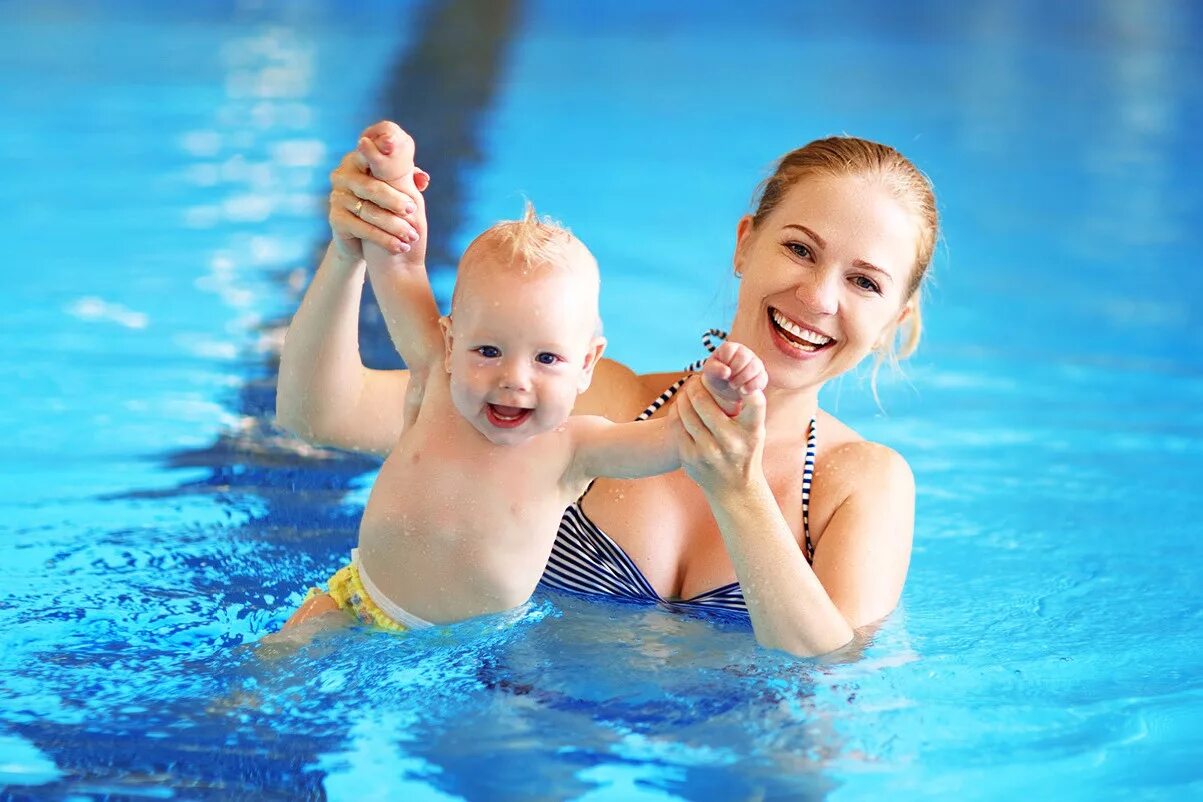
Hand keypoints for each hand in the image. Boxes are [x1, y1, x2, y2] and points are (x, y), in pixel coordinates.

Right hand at [327, 121, 429, 260]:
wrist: (362, 240)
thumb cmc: (383, 207)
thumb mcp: (397, 190)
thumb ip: (408, 179)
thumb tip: (424, 178)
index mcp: (357, 160)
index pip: (371, 155)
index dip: (384, 154)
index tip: (399, 160)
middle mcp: (342, 175)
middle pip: (371, 187)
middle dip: (394, 200)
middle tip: (413, 210)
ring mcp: (337, 197)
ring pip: (369, 210)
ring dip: (393, 225)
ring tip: (412, 235)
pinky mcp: (335, 218)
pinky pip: (363, 228)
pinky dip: (384, 239)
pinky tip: (399, 246)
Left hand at [676, 375, 766, 496]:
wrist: (734, 490)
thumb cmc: (745, 451)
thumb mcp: (755, 431)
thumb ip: (750, 407)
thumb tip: (737, 375)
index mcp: (752, 432)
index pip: (754, 401)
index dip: (745, 384)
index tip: (732, 378)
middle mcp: (731, 442)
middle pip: (704, 400)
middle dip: (696, 384)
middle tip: (696, 379)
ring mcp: (708, 451)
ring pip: (686, 411)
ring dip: (684, 395)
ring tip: (687, 390)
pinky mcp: (690, 458)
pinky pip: (677, 425)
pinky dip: (676, 411)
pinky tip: (680, 406)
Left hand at [700, 341, 768, 415]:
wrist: (726, 389)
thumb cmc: (717, 376)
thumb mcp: (710, 372)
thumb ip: (714, 369)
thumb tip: (727, 372)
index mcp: (730, 348)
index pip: (729, 349)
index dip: (725, 362)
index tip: (722, 371)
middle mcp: (744, 352)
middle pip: (743, 357)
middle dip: (734, 372)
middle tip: (729, 380)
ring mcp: (755, 362)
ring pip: (754, 367)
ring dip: (742, 379)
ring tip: (734, 385)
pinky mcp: (762, 375)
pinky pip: (761, 378)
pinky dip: (752, 386)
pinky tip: (743, 391)